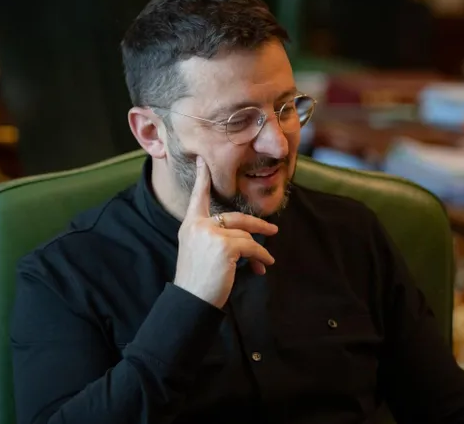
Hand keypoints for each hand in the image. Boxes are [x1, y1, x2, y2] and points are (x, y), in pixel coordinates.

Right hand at [174, 156, 277, 307]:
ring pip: (245, 235)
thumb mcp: (200, 253)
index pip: (198, 198)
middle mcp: (198, 226)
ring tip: (262, 264)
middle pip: (236, 217)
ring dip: (257, 251)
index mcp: (189, 226)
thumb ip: (216, 238)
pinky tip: (263, 266)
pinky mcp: (225, 246)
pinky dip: (261, 257)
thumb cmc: (197, 281)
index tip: (202, 162)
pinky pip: (251, 247)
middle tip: (273, 229)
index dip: (202, 179)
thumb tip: (247, 238)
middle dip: (257, 225)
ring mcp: (211, 234)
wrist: (190, 301)